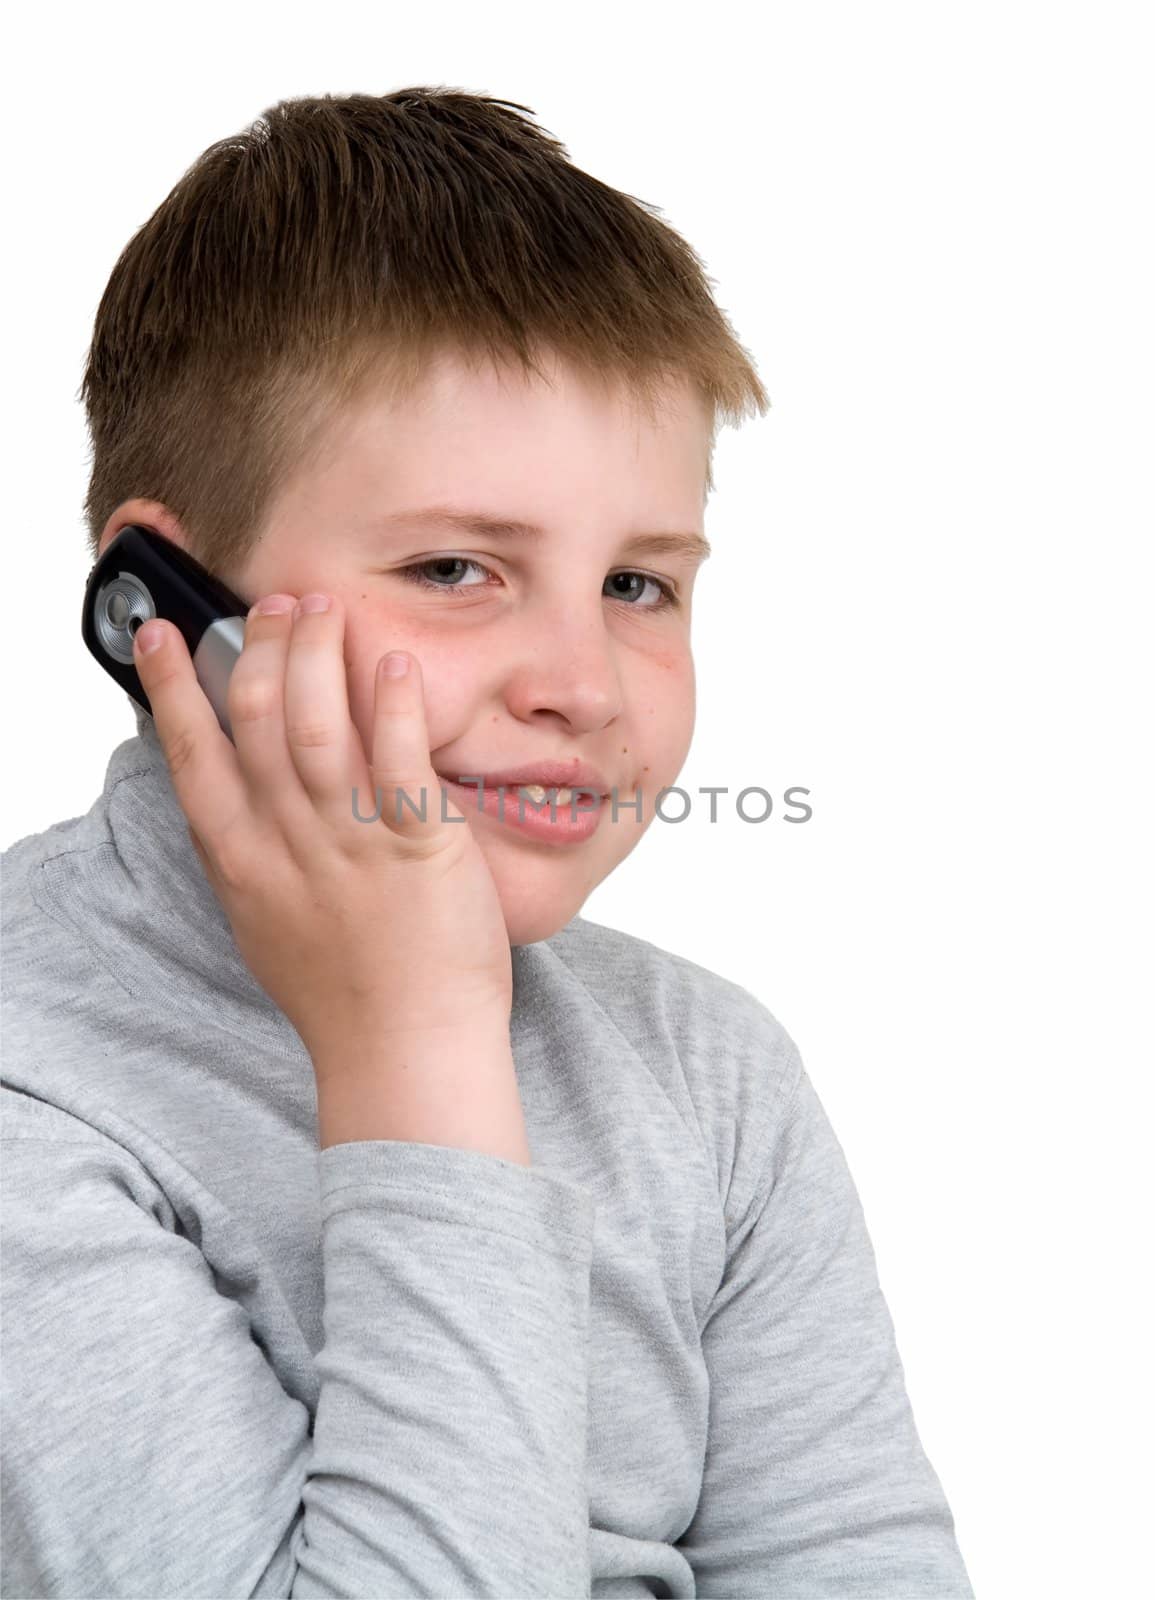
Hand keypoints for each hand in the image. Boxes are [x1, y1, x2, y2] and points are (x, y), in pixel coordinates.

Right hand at [132, 592, 514, 1065]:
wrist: (406, 1050)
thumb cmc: (344, 994)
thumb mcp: (266, 922)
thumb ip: (248, 857)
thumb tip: (234, 804)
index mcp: (242, 861)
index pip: (193, 755)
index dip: (174, 686)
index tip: (162, 634)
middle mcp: (288, 842)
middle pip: (256, 720)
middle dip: (260, 646)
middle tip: (276, 603)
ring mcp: (351, 841)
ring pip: (316, 725)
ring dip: (315, 654)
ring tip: (322, 608)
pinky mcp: (417, 844)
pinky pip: (398, 759)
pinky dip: (392, 704)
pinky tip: (392, 661)